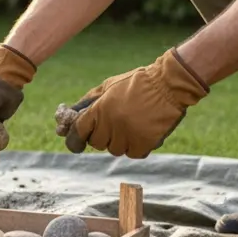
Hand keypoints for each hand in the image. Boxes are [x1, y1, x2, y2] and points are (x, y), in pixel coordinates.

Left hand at [58, 47, 208, 157]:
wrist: (168, 84)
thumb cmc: (135, 83)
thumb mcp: (107, 86)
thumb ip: (87, 102)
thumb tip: (69, 115)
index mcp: (99, 109)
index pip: (78, 132)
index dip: (74, 139)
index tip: (76, 143)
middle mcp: (111, 124)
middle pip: (96, 143)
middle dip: (101, 136)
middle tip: (111, 126)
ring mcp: (129, 134)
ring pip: (115, 149)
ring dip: (119, 141)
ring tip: (130, 125)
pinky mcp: (146, 142)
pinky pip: (133, 153)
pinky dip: (135, 147)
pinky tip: (141, 133)